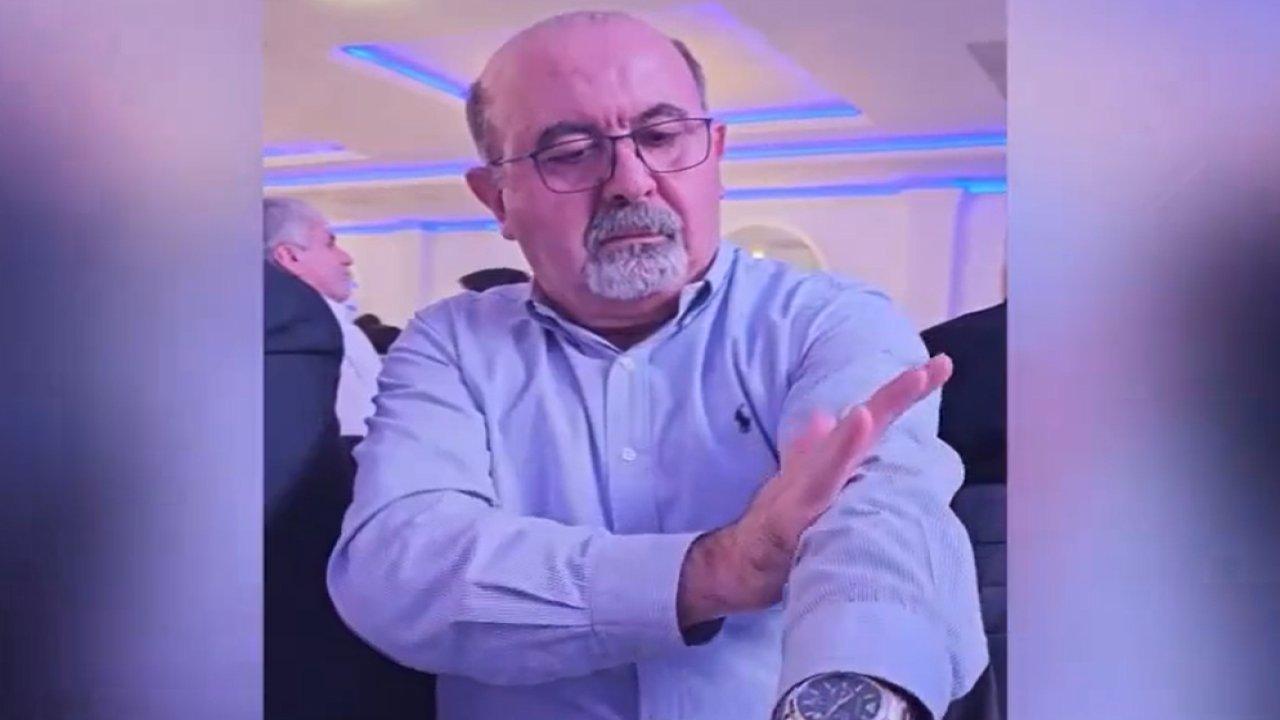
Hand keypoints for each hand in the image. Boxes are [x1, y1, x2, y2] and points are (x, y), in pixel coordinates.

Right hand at [677, 354, 952, 626]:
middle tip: (935, 368)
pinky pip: (818, 490)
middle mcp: (826, 464)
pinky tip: (847, 443)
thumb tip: (826, 416)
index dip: (905, 392)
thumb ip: (818, 449)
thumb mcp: (804, 480)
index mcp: (836, 457)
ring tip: (883, 404)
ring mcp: (809, 487)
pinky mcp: (794, 515)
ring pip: (841, 454)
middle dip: (898, 396)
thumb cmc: (782, 520)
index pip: (875, 419)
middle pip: (866, 424)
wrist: (742, 558)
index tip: (940, 365)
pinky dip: (833, 463)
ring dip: (860, 430)